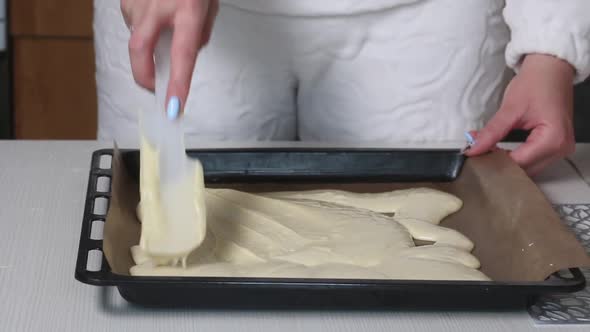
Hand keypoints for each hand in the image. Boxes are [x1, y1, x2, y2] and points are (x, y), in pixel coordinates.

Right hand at [121, 0, 218, 112]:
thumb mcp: (209, 3)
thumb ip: (200, 30)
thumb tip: (187, 55)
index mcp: (187, 9)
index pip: (183, 55)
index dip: (178, 83)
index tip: (174, 106)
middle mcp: (157, 7)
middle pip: (140, 52)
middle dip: (145, 78)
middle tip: (156, 88)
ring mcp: (137, 2)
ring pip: (136, 38)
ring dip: (149, 47)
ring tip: (165, 30)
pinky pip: (133, 24)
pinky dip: (144, 29)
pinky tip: (156, 16)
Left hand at [465, 54, 575, 175]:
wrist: (552, 67)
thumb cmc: (536, 82)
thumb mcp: (510, 109)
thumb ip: (491, 133)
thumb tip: (473, 149)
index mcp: (552, 140)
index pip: (518, 163)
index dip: (495, 162)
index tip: (475, 159)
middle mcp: (560, 148)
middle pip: (525, 170)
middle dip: (501, 164)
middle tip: (478, 156)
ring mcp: (560, 148)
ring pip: (529, 168)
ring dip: (508, 162)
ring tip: (488, 152)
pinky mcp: (556, 145)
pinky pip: (534, 159)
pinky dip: (517, 157)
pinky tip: (501, 151)